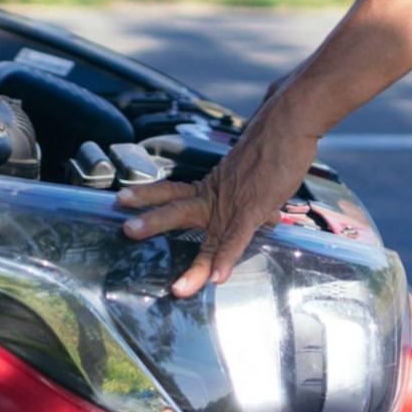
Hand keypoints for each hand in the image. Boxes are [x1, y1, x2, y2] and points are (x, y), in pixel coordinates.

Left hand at [117, 90, 321, 297]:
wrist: (288, 123)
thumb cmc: (273, 145)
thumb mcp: (255, 177)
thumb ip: (255, 202)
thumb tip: (268, 219)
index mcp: (211, 186)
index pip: (173, 192)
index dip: (148, 195)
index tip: (123, 198)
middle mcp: (216, 196)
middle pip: (177, 209)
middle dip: (152, 221)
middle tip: (126, 228)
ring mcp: (233, 204)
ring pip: (208, 237)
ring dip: (194, 264)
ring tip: (179, 289)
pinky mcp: (253, 208)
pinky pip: (237, 238)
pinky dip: (227, 259)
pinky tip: (217, 279)